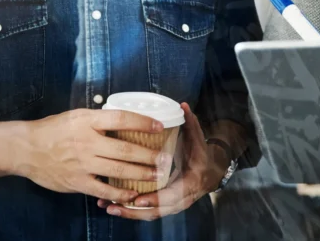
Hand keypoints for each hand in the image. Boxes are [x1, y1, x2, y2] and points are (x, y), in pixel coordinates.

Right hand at [14, 108, 170, 203]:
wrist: (26, 148)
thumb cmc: (53, 130)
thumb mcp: (76, 116)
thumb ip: (99, 120)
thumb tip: (124, 121)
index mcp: (87, 121)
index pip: (121, 118)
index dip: (142, 122)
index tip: (159, 126)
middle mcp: (87, 141)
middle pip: (125, 148)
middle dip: (149, 154)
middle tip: (165, 158)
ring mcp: (82, 163)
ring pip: (118, 169)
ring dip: (140, 173)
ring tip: (156, 175)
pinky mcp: (77, 181)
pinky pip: (103, 189)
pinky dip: (119, 192)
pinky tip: (132, 193)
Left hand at [98, 102, 229, 219]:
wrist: (210, 172)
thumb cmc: (200, 154)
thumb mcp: (198, 139)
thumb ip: (190, 123)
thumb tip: (183, 105)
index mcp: (191, 182)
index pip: (173, 196)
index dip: (155, 199)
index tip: (138, 198)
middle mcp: (182, 198)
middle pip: (158, 211)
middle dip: (135, 211)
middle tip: (115, 205)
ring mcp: (173, 205)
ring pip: (150, 215)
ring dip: (129, 213)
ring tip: (109, 208)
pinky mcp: (164, 206)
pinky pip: (147, 213)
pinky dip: (131, 212)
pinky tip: (113, 207)